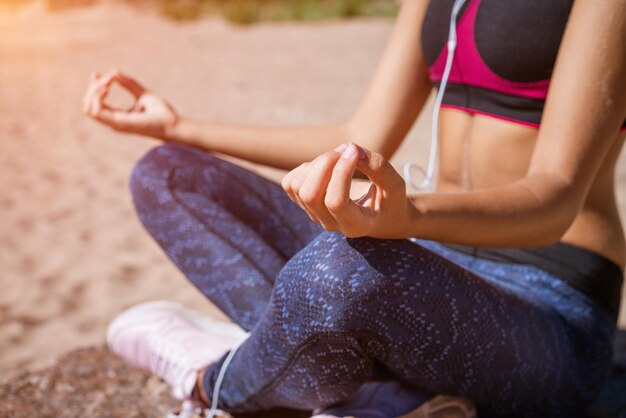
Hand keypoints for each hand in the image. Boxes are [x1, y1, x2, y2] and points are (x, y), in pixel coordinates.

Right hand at [82, 69, 178, 138]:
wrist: (172, 123)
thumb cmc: (161, 112)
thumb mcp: (142, 93)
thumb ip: (128, 83)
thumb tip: (114, 71)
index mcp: (117, 116)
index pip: (94, 104)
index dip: (93, 87)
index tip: (97, 73)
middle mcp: (113, 121)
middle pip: (87, 105)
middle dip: (92, 88)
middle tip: (107, 76)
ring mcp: (114, 123)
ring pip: (88, 107)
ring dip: (94, 90)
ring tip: (109, 81)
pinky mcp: (118, 122)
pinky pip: (96, 110)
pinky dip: (98, 96)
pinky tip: (108, 86)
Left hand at [282, 143, 415, 237]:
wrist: (381, 215)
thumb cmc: (390, 199)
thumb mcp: (394, 184)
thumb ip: (378, 167)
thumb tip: (350, 148)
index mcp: (355, 224)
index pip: (335, 202)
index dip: (341, 172)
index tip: (355, 152)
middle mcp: (331, 224)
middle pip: (310, 194)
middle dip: (325, 164)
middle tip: (346, 150)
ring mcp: (314, 216)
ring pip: (298, 186)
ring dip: (317, 163)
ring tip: (339, 157)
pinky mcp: (304, 204)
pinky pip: (290, 183)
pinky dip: (305, 168)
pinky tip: (325, 167)